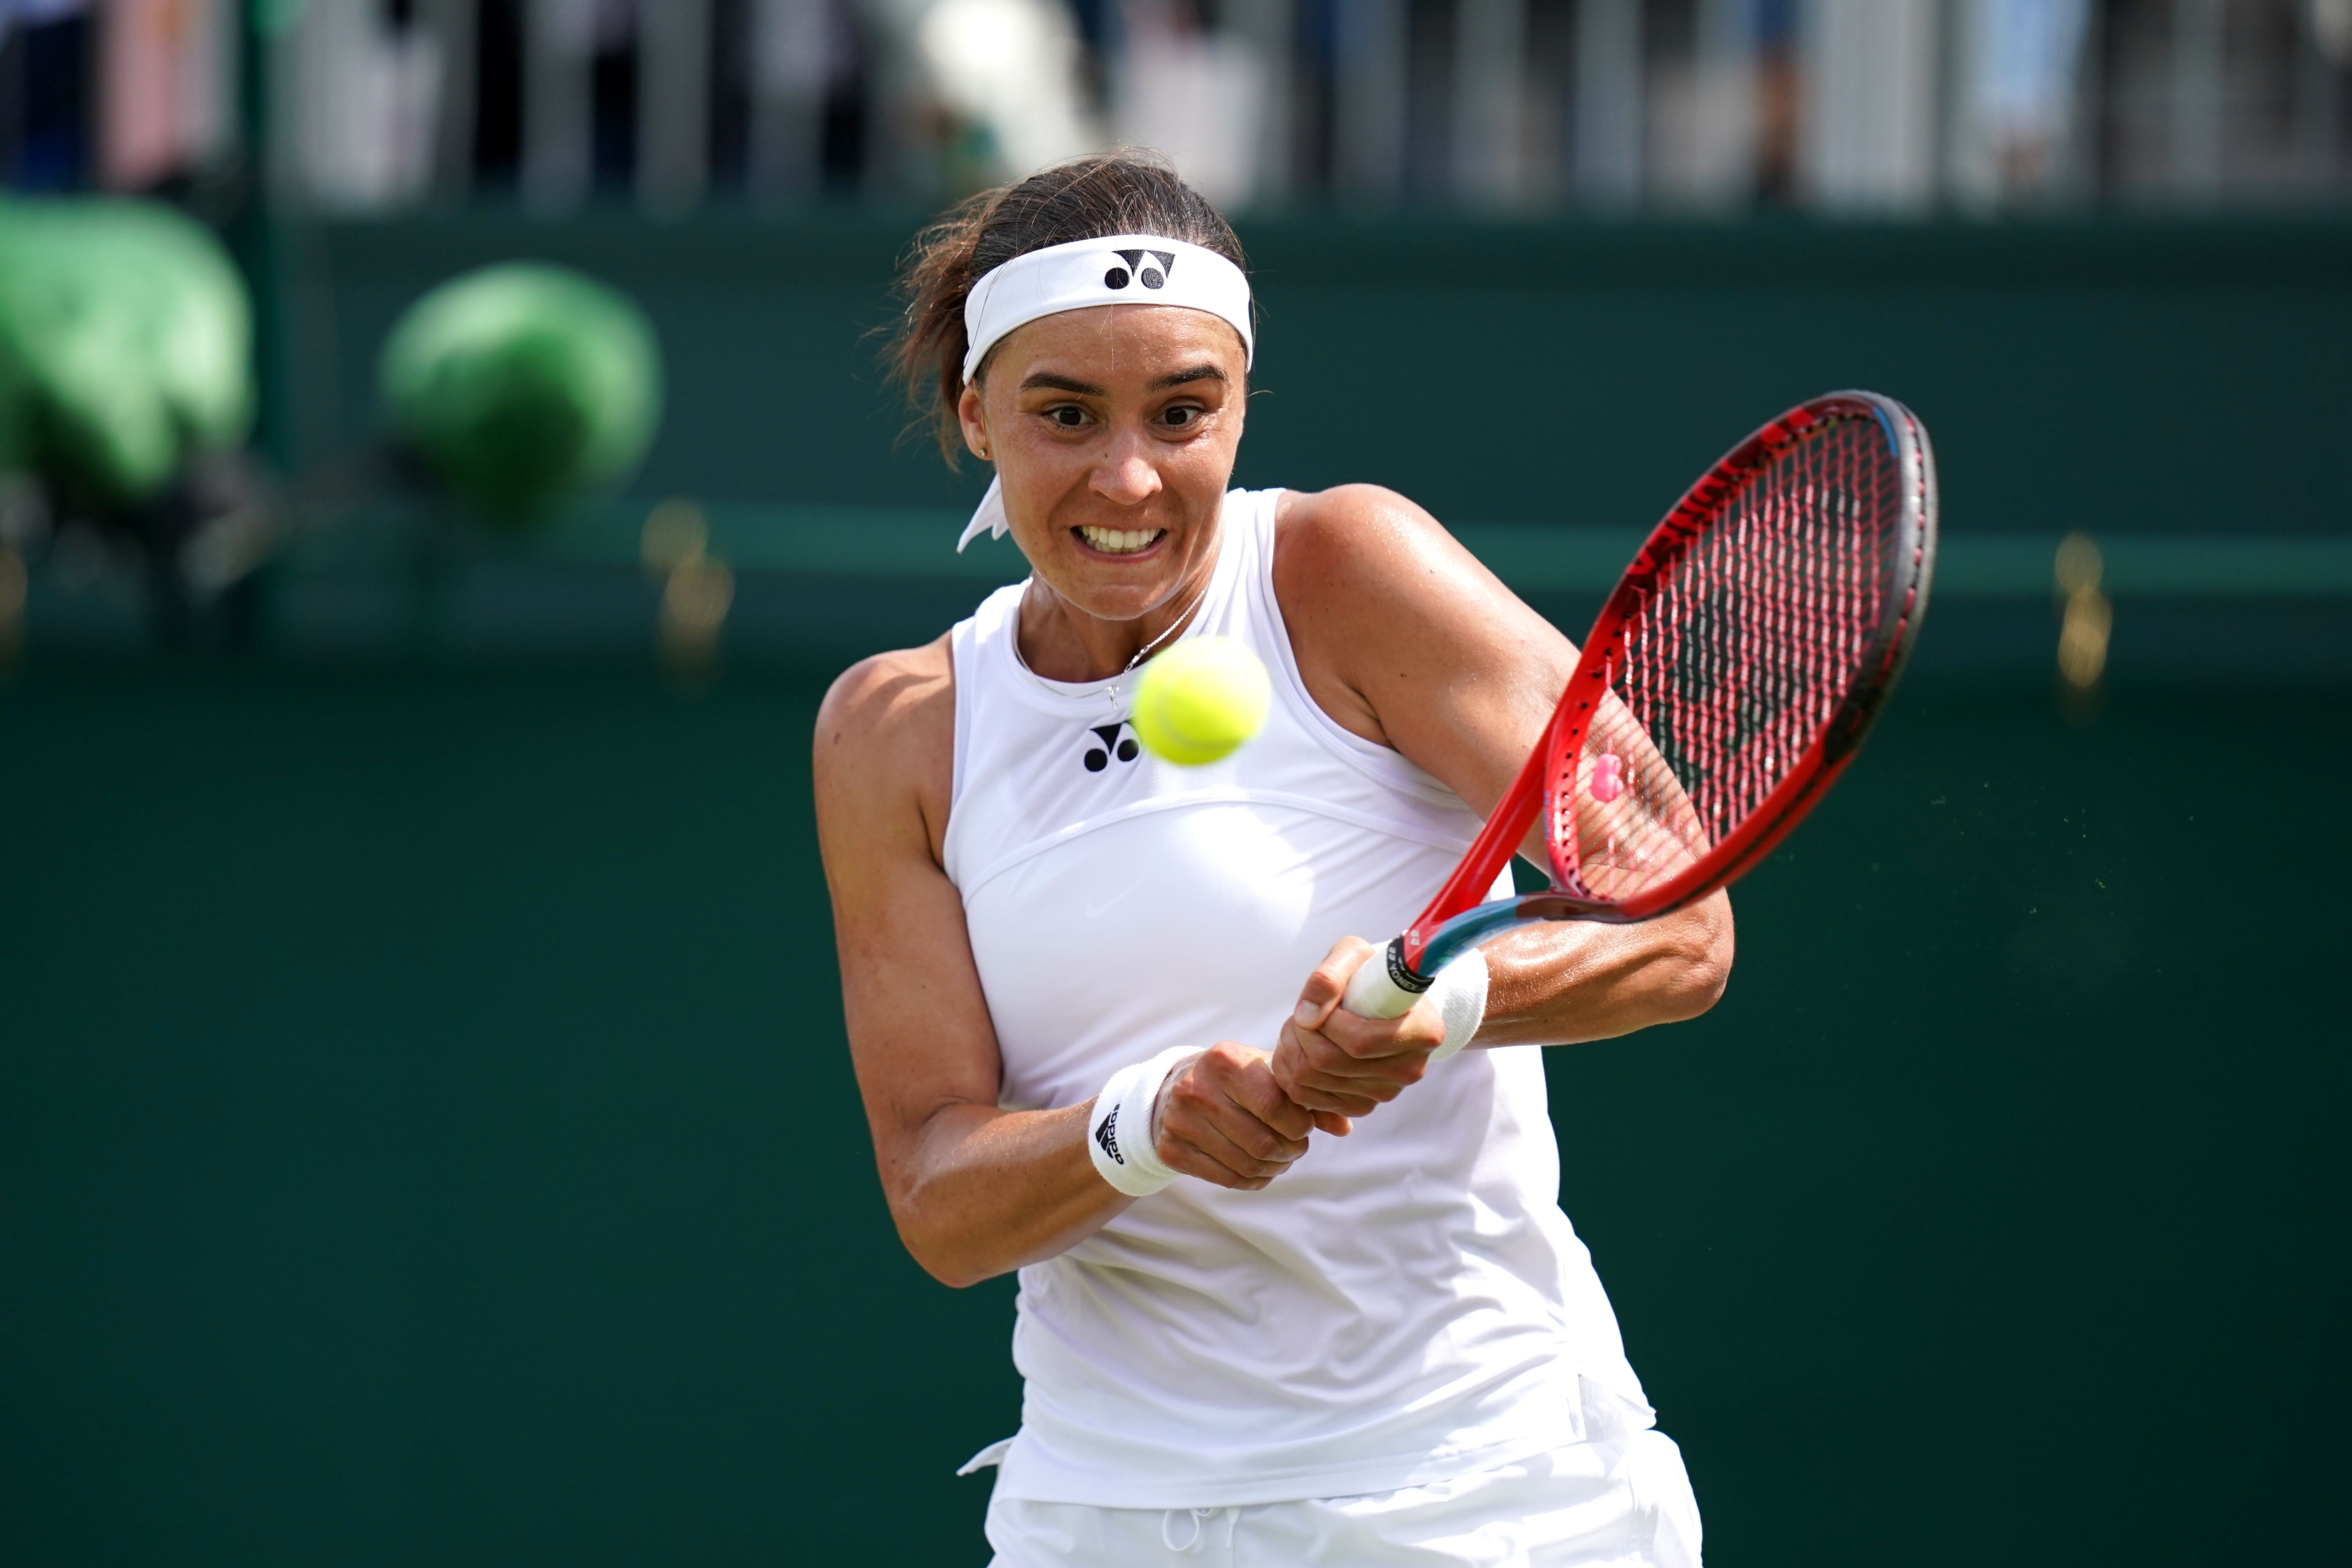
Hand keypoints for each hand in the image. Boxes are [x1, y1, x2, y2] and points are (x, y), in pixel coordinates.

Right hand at [1151, 1041, 1348, 1189]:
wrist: (1174, 1089)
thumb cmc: (1236, 1080)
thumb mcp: (1268, 1074)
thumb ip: (1307, 1097)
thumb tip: (1344, 1126)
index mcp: (1225, 1061)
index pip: (1273, 1105)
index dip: (1298, 1125)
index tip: (1304, 1126)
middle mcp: (1196, 1089)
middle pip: (1262, 1142)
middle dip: (1290, 1151)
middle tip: (1296, 1147)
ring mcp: (1179, 1121)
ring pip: (1247, 1165)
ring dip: (1275, 1167)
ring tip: (1280, 1156)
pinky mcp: (1172, 1149)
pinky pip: (1228, 1179)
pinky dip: (1254, 1180)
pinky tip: (1261, 1168)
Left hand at [1271, 937, 1449, 1118]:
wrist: (1383, 998)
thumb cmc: (1370, 973)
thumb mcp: (1353, 955)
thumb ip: (1330, 977)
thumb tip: (1306, 1017)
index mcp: (1422, 1031)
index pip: (1358, 1041)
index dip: (1325, 1022)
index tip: (1318, 1003)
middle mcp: (1409, 1069)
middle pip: (1329, 1063)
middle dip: (1300, 1034)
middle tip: (1298, 1015)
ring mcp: (1386, 1092)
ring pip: (1312, 1082)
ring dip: (1290, 1052)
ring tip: (1297, 1029)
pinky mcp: (1362, 1105)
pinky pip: (1309, 1099)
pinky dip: (1290, 1074)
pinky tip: (1297, 1051)